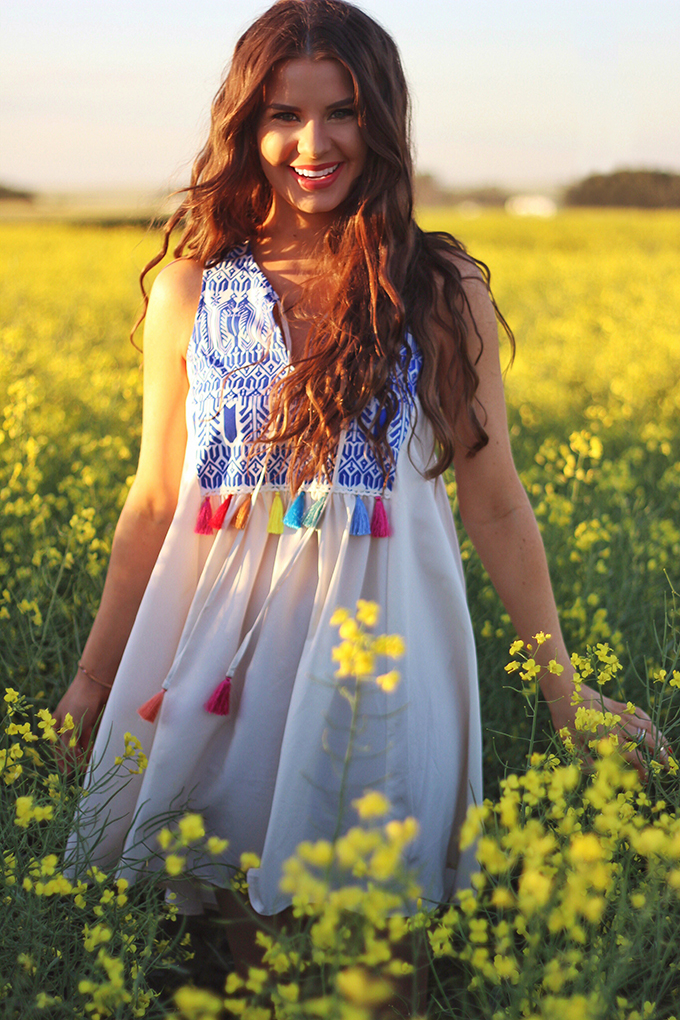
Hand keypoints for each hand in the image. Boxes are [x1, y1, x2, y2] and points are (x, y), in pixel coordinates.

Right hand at [52, 672, 108, 775]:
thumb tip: (70, 763)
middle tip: (82, 772)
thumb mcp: (69, 725)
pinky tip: (98, 753)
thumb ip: (68, 745)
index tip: (67, 773)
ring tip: (91, 765)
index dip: (61, 759)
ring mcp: (82, 721)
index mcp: (57, 723)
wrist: (97, 681)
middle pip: (70, 745)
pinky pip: (93, 735)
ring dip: (86, 754)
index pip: (57, 746)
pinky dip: (95, 744)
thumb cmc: (78, 701)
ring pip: (83, 742)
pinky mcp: (95, 719)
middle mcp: (69, 723)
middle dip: (75, 759)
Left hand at [547, 680, 670, 780]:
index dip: (643, 770)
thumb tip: (596, 774)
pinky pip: (640, 713)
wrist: (565, 690)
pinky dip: (650, 722)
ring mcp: (621, 714)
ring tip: (668, 751)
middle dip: (660, 756)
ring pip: (648, 727)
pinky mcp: (619, 704)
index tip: (646, 779)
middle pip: (648, 741)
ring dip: (661, 740)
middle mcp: (619, 726)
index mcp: (609, 739)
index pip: (634, 757)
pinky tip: (654, 728)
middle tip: (667, 767)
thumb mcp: (570, 743)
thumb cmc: (565, 718)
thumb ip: (584, 761)